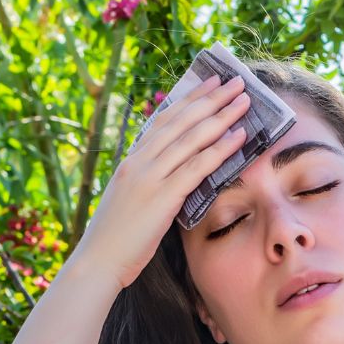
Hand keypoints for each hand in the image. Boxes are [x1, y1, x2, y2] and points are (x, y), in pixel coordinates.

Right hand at [69, 73, 251, 288]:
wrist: (98, 262)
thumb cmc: (117, 238)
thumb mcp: (132, 200)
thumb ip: (151, 181)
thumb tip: (174, 172)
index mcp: (131, 160)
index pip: (164, 119)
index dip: (190, 99)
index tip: (210, 83)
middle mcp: (139, 161)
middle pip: (181, 121)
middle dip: (211, 98)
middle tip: (236, 81)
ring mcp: (149, 177)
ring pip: (191, 138)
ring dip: (221, 116)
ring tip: (245, 100)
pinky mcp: (161, 197)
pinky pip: (197, 167)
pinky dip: (220, 149)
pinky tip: (240, 136)